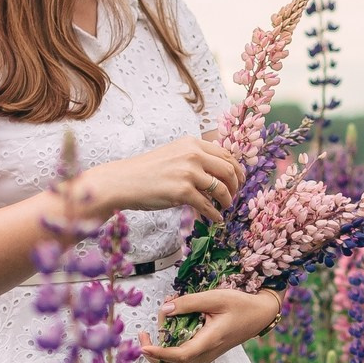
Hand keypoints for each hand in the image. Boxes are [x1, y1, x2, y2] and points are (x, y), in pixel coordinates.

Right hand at [76, 136, 240, 224]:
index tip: (239, 180)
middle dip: (236, 185)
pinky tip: (216, 218)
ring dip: (227, 200)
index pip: (226, 154)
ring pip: (221, 188)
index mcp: (192, 144)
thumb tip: (220, 171)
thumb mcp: (174, 154)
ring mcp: (188, 173)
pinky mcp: (182, 191)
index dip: (237, 169)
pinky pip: (208, 205)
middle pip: (228, 170)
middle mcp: (192, 155)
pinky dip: (215, 214)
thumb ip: (195, 158)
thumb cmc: (148, 170)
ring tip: (225, 207)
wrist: (124, 180)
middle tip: (234, 195)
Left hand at [141, 288, 282, 362]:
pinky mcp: (205, 351)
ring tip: (164, 318)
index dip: (158, 353)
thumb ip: (188, 303)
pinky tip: (174, 320)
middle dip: (153, 355)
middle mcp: (205, 354)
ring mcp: (205, 355)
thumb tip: (165, 309)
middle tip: (145, 334)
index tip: (143, 346)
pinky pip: (183, 353)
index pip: (178, 356)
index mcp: (209, 342)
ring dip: (162, 346)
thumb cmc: (241, 305)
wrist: (260, 315)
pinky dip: (172, 341)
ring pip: (175, 361)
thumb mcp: (215, 298)